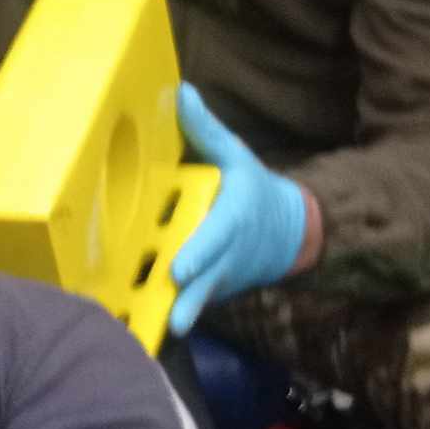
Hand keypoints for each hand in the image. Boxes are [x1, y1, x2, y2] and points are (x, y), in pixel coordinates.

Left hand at [169, 84, 314, 335]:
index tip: (179, 269)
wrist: (291, 231)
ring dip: (176, 316)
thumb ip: (206, 130)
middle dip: (188, 301)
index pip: (215, 238)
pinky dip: (170, 314)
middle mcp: (226, 254)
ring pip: (198, 299)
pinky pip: (193, 303)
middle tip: (171, 322)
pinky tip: (139, 329)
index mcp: (232, 218)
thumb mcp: (236, 154)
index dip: (198, 254)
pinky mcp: (212, 291)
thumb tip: (181, 91)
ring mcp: (219, 278)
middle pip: (206, 281)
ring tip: (148, 337)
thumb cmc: (254, 188)